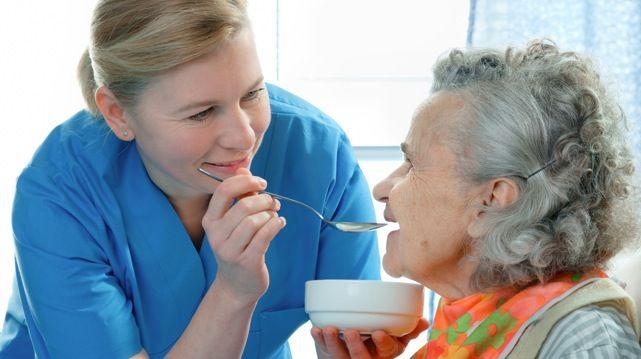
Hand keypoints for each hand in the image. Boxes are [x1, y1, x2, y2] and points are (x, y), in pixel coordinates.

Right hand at [203, 168, 285, 305]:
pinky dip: (276, 225)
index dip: (245, 182)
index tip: (260, 183)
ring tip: (275, 215)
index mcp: (210, 220)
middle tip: (274, 202)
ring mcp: (230, 250)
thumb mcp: (233, 222)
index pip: (223, 191)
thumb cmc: (238, 247)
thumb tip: (244, 169)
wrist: (237, 285)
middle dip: (264, 200)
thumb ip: (239, 196)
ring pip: (255, 221)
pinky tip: (279, 223)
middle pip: (243, 206)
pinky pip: (265, 235)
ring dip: (270, 214)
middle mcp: (216, 235)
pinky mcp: (247, 261)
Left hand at [311, 318, 428, 358]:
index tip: (379, 332)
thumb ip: (409, 329)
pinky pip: (324, 351)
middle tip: (350, 331)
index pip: (386, 352)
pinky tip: (315, 330)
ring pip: (340, 358)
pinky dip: (319, 340)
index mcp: (384, 354)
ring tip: (328, 329)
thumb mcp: (397, 338)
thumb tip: (424, 321)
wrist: (356, 351)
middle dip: (355, 347)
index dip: (383, 344)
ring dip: (333, 344)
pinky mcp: (331, 355)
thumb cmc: (378, 340)